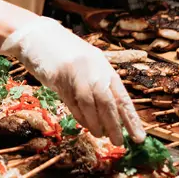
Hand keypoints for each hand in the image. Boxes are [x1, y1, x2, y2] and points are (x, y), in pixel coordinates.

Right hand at [0, 17, 145, 145]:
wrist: (39, 36)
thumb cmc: (67, 52)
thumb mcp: (89, 64)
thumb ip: (101, 83)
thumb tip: (116, 112)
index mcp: (103, 66)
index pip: (121, 96)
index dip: (131, 118)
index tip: (139, 137)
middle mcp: (91, 69)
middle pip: (107, 102)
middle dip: (114, 125)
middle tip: (118, 142)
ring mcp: (74, 73)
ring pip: (89, 104)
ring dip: (96, 124)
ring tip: (100, 134)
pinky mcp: (57, 78)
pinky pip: (72, 103)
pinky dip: (81, 117)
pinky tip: (86, 125)